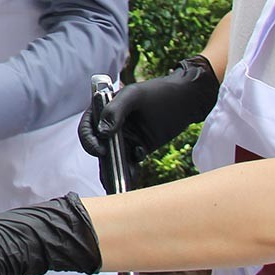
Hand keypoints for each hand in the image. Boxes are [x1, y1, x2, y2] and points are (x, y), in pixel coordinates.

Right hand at [78, 56, 219, 163]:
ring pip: (113, 159)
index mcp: (105, 109)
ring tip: (120, 183)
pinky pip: (129, 163)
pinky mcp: (139, 148)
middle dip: (103, 162)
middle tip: (110, 175)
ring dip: (115, 171)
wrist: (186, 99)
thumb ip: (115, 110)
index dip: (89, 140)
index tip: (101, 149)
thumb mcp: (135, 96)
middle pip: (99, 147)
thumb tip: (102, 133)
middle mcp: (112, 125)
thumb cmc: (159, 91)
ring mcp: (126, 138)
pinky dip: (129, 172)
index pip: (88, 127)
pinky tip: (134, 176)